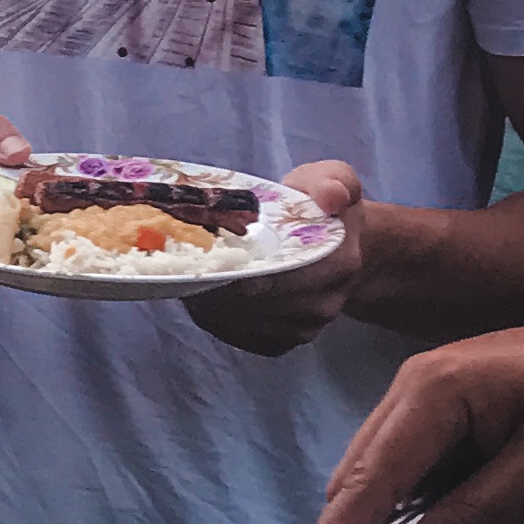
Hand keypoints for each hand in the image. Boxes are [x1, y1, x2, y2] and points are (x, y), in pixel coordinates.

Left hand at [185, 162, 360, 358]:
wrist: (339, 249)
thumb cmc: (320, 209)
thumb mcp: (331, 179)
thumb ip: (333, 181)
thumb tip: (330, 198)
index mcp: (339, 262)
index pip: (280, 273)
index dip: (237, 264)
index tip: (206, 249)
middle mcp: (321, 304)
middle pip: (251, 302)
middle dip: (213, 281)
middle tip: (184, 260)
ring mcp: (300, 330)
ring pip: (238, 321)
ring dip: (207, 300)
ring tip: (189, 272)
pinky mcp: (278, 344)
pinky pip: (235, 335)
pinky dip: (211, 316)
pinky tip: (201, 294)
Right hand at [280, 323, 523, 523]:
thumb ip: (475, 519)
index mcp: (432, 391)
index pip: (368, 480)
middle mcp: (413, 386)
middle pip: (366, 480)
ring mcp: (427, 390)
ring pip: (393, 477)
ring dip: (428, 517)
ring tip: (499, 519)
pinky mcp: (447, 401)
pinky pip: (422, 465)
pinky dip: (444, 497)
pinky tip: (493, 497)